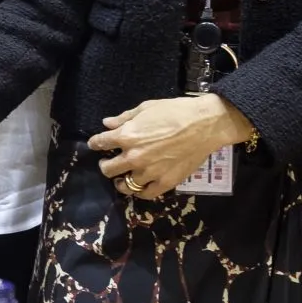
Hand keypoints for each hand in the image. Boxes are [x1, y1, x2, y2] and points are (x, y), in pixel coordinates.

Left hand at [87, 93, 254, 198]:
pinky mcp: (165, 182)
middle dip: (106, 165)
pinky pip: (146, 194)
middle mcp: (134, 157)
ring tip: (123, 178)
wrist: (205, 124)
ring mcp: (149, 172)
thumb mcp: (146, 108)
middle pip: (107, 169)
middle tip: (110, 162)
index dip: (96, 143)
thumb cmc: (176, 111)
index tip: (97, 144)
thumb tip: (107, 123)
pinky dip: (141, 191)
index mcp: (127, 136)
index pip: (100, 143)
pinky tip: (141, 186)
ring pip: (125, 185)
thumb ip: (124, 118)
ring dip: (121, 181)